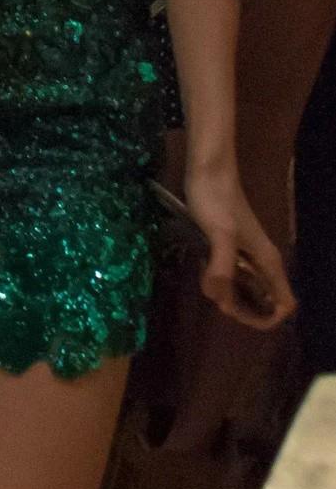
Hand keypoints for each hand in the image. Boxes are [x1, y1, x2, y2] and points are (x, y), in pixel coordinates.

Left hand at [185, 162, 295, 330]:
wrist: (207, 170)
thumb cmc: (217, 201)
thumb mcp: (220, 235)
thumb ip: (222, 267)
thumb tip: (222, 300)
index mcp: (268, 262)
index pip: (285, 304)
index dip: (267, 319)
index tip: (240, 316)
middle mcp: (261, 261)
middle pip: (264, 301)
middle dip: (243, 310)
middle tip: (216, 299)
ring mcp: (246, 254)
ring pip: (246, 289)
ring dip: (229, 295)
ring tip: (208, 285)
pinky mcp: (229, 246)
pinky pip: (230, 274)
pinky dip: (218, 280)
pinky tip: (202, 271)